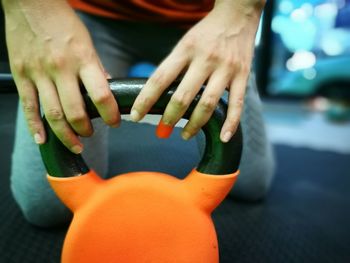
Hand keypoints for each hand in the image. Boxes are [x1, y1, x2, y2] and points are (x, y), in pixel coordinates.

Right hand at [3, 0, 119, 152]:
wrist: (30, 3)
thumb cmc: (63, 21)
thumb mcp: (87, 42)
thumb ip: (96, 68)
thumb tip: (105, 89)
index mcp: (83, 59)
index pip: (101, 95)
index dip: (110, 114)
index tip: (115, 123)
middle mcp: (61, 68)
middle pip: (75, 111)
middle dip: (85, 129)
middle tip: (91, 134)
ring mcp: (39, 73)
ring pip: (52, 113)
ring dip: (65, 134)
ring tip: (75, 144)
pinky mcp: (21, 74)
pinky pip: (28, 106)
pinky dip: (35, 126)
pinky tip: (42, 139)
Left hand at [131, 0, 264, 141]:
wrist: (238, 14)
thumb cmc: (206, 33)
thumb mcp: (185, 43)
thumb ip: (174, 66)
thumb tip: (158, 94)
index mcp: (186, 49)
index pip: (160, 78)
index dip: (146, 99)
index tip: (136, 115)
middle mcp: (205, 59)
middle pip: (183, 95)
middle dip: (170, 117)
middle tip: (162, 131)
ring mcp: (225, 68)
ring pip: (207, 103)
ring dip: (194, 124)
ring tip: (185, 135)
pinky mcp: (243, 75)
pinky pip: (237, 104)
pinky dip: (231, 123)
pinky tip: (224, 137)